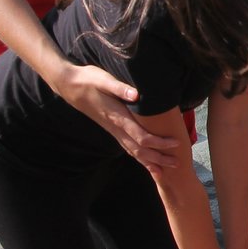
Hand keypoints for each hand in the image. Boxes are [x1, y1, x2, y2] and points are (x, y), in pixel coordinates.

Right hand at [51, 63, 180, 171]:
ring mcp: (112, 131)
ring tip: (166, 169)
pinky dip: (138, 157)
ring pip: (133, 152)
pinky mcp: (111, 129)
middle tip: (177, 163)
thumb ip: (119, 88)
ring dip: (150, 161)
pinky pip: (127, 147)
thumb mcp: (103, 80)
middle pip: (140, 150)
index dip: (159, 143)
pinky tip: (146, 161)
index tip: (175, 143)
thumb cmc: (89, 80)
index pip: (141, 136)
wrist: (70, 86)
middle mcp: (115, 128)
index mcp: (117, 118)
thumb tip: (136, 94)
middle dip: (159, 158)